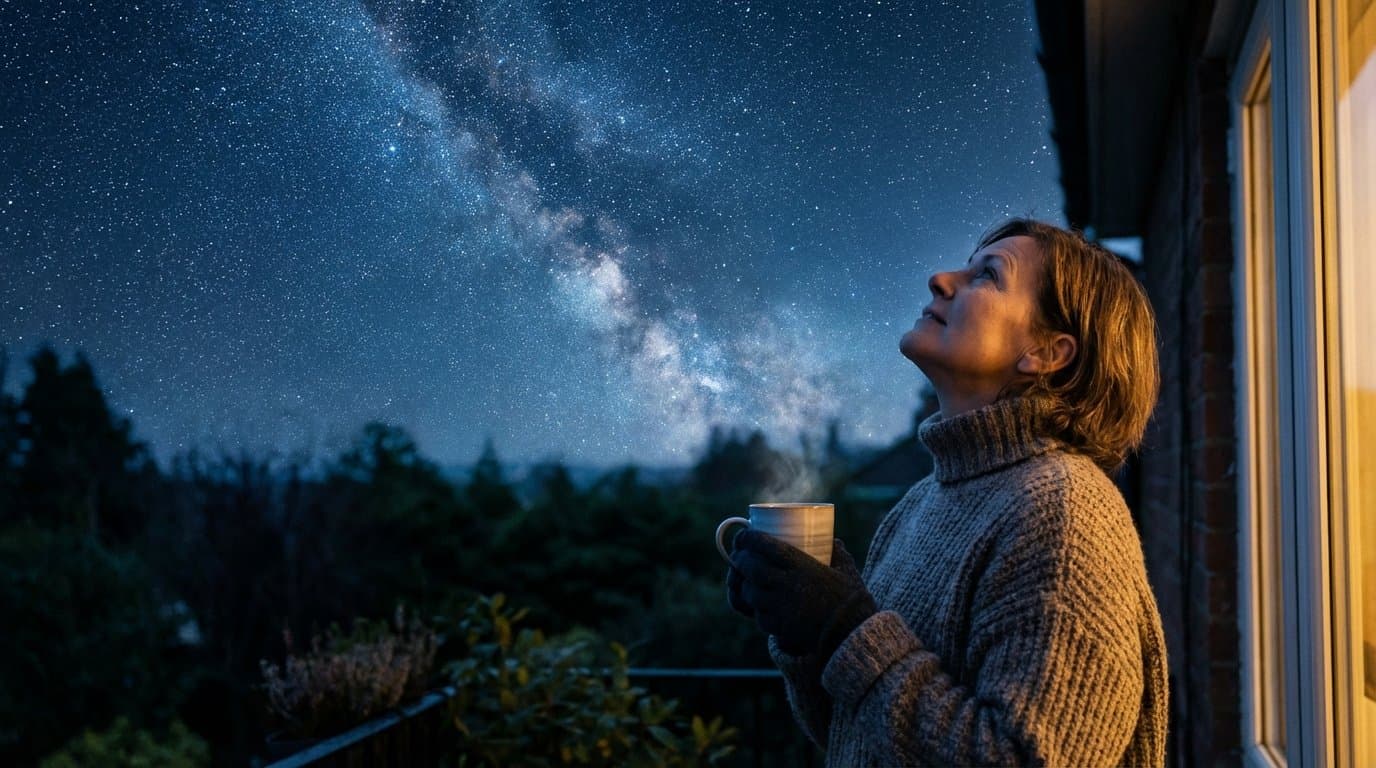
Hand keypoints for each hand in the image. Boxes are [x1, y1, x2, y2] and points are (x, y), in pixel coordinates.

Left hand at [730, 530, 875, 657]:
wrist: (854, 635)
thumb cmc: (851, 600)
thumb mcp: (846, 570)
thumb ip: (837, 553)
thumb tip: (832, 541)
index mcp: (802, 566)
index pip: (765, 546)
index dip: (747, 539)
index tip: (743, 536)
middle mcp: (788, 585)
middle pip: (751, 568)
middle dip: (740, 561)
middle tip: (739, 558)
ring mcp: (782, 608)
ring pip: (751, 594)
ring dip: (745, 587)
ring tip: (747, 583)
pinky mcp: (781, 628)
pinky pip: (760, 617)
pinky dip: (757, 611)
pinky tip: (761, 607)